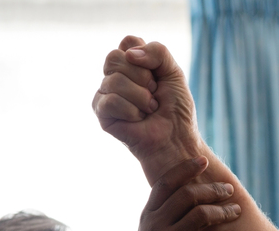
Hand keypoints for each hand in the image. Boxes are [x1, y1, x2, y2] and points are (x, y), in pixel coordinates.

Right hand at [93, 36, 202, 183]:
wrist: (176, 140)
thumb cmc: (176, 110)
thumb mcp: (174, 73)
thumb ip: (158, 52)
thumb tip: (130, 55)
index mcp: (131, 63)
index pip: (128, 43)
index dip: (147, 58)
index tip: (158, 76)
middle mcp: (115, 76)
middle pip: (115, 57)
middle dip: (143, 77)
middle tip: (154, 95)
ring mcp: (106, 93)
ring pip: (114, 80)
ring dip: (141, 97)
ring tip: (149, 110)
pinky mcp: (102, 113)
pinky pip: (111, 100)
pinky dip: (131, 111)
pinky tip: (138, 120)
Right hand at [120, 156, 239, 230]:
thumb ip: (164, 215)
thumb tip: (190, 194)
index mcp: (148, 215)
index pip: (166, 182)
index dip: (186, 168)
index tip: (204, 161)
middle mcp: (155, 225)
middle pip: (188, 195)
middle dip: (213, 189)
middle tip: (229, 190)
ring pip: (202, 215)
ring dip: (224, 211)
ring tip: (236, 212)